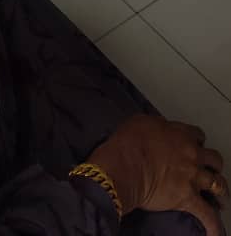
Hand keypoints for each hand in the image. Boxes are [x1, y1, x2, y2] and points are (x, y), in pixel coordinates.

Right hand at [91, 115, 227, 234]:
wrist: (125, 166)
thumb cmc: (129, 143)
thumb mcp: (142, 121)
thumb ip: (158, 125)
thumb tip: (159, 129)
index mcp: (181, 134)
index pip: (198, 135)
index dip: (197, 141)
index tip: (194, 145)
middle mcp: (192, 154)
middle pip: (214, 158)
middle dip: (213, 164)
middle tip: (210, 169)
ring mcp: (192, 177)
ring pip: (218, 183)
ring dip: (220, 190)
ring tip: (221, 196)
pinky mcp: (187, 198)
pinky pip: (207, 214)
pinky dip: (214, 225)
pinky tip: (216, 232)